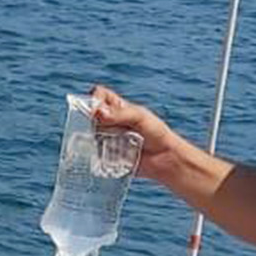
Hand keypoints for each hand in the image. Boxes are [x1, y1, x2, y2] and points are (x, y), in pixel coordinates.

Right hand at [87, 86, 205, 199]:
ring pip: (90, 135)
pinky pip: (95, 153)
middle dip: (92, 122)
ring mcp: (108, 138)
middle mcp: (110, 121)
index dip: (94, 99)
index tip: (96, 110)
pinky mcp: (108, 156)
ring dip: (95, 139)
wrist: (165, 159)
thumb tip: (98, 113)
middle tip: (105, 130)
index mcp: (117, 107)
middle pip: (90, 116)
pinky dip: (98, 154)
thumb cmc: (157, 133)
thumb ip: (119, 114)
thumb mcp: (139, 118)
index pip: (99, 95)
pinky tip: (107, 155)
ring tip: (111, 144)